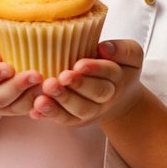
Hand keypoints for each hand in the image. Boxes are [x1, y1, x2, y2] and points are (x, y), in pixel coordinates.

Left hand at [29, 39, 143, 125]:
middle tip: (60, 78)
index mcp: (118, 78)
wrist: (120, 97)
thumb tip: (104, 47)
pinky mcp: (76, 119)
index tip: (79, 64)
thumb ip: (122, 49)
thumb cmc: (120, 67)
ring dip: (60, 103)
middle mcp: (105, 97)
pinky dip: (49, 115)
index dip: (94, 69)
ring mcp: (91, 111)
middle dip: (76, 87)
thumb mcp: (130, 54)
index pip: (108, 73)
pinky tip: (36, 108)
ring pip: (78, 110)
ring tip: (45, 92)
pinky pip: (64, 119)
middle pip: (93, 94)